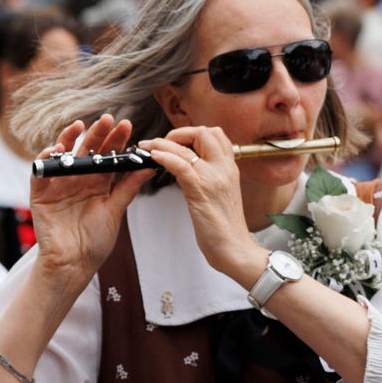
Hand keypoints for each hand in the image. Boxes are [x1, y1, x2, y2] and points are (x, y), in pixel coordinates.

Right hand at [29, 116, 153, 286]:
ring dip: (69, 138)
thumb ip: (128, 187)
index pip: (107, 156)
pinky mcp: (40, 193)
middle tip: (108, 118)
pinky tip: (56, 149)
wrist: (74, 264)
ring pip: (64, 155)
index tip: (127, 126)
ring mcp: (59, 185)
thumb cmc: (95, 242)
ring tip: (80, 125)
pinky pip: (41, 171)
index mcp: (98, 184)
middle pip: (87, 150)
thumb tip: (148, 165)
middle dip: (97, 133)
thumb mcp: (115, 210)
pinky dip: (46, 158)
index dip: (116, 141)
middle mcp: (78, 180)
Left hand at [140, 125, 269, 290]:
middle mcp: (225, 168)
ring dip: (163, 143)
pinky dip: (164, 157)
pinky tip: (153, 158)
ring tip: (147, 146)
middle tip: (162, 144)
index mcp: (231, 168)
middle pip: (205, 132)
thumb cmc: (225, 228)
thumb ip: (210, 178)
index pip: (216, 135)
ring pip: (188, 147)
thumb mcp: (221, 194)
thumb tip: (189, 168)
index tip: (177, 143)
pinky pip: (181, 165)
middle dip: (179, 133)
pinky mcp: (201, 191)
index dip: (193, 134)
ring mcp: (214, 178)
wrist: (235, 249)